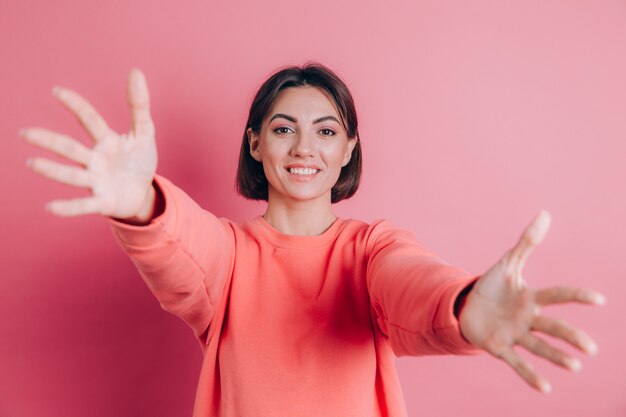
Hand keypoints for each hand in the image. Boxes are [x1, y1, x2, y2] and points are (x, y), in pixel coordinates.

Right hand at [21, 69, 157, 220]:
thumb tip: (135, 71)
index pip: (89, 120)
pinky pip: (83, 205)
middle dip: (49, 141)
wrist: (144, 193)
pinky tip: (50, 207)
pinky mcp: (102, 202)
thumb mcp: (144, 133)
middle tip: (25, 133)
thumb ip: (139, 105)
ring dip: (53, 170)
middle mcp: (95, 160)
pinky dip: (68, 207)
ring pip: (72, 175)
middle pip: (70, 149)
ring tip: (32, 162)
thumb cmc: (139, 162)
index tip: (57, 91)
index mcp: (106, 141)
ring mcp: (96, 181)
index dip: (76, 106)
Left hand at [459, 211, 605, 392]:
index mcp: (531, 298)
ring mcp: (515, 334)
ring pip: (538, 347)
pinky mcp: (499, 348)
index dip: (577, 296)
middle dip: (570, 336)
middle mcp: (528, 319)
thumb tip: (545, 214)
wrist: (468, 306)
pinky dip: (529, 374)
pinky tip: (544, 388)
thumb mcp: (507, 263)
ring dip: (556, 357)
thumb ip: (526, 242)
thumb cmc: (493, 286)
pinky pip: (516, 362)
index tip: (599, 300)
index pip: (558, 295)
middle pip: (552, 327)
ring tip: (575, 366)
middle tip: (590, 348)